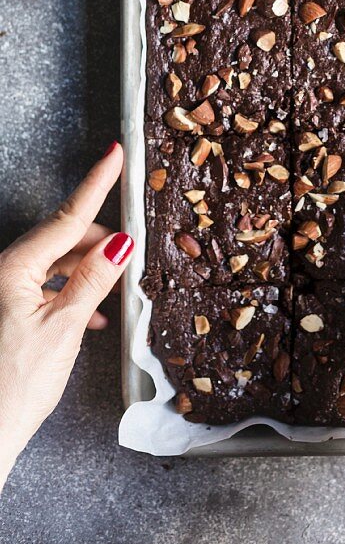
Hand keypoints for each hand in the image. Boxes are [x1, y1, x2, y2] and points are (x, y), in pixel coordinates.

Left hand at [0, 142, 133, 488]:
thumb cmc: (13, 388)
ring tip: (113, 294)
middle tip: (132, 252)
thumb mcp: (64, 328)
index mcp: (13, 268)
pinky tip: (90, 317)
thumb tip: (121, 242)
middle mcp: (4, 272)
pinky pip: (44, 286)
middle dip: (99, 242)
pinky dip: (71, 293)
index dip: (96, 184)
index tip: (115, 155)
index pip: (68, 217)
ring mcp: (3, 291)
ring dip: (87, 272)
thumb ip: (94, 280)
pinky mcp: (5, 310)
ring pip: (54, 264)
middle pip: (62, 239)